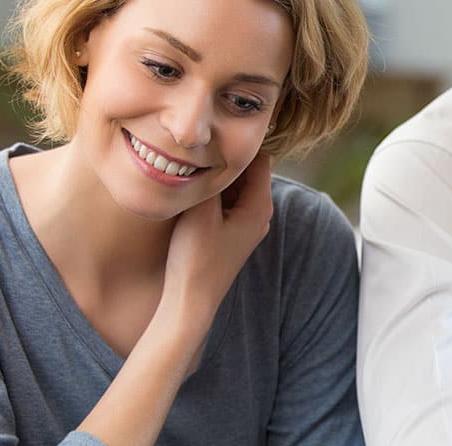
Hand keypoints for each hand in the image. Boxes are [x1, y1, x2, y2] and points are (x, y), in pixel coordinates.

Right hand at [162, 152, 273, 319]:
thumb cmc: (196, 257)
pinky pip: (227, 201)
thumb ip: (211, 177)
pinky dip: (213, 194)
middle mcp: (261, 213)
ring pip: (234, 186)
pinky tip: (193, 196)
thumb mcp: (201, 210)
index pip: (259, 157)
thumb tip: (212, 148)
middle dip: (223, 161)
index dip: (235, 145)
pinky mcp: (233, 232)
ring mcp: (248, 223)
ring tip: (191, 173)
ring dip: (216, 178)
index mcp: (260, 205)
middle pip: (246, 171)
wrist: (191, 300)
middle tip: (196, 152)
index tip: (212, 139)